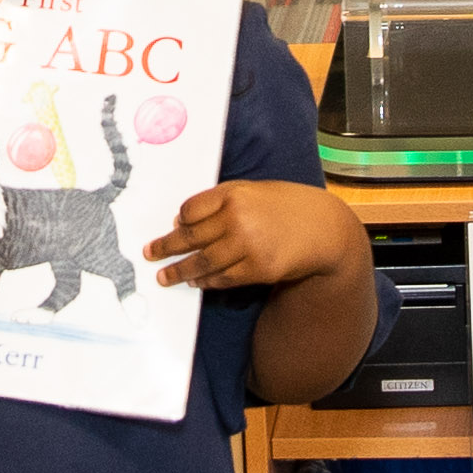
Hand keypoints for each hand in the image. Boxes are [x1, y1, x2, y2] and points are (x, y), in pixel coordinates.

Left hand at [155, 176, 362, 292]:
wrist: (323, 229)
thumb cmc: (286, 206)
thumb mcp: (255, 191)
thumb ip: (222, 202)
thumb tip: (183, 222)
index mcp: (234, 193)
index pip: (191, 209)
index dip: (179, 221)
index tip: (172, 227)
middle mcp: (238, 218)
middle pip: (191, 236)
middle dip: (167, 247)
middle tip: (150, 253)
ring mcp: (248, 246)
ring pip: (203, 262)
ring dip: (180, 271)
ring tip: (164, 276)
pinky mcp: (257, 269)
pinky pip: (223, 278)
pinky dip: (207, 281)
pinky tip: (196, 281)